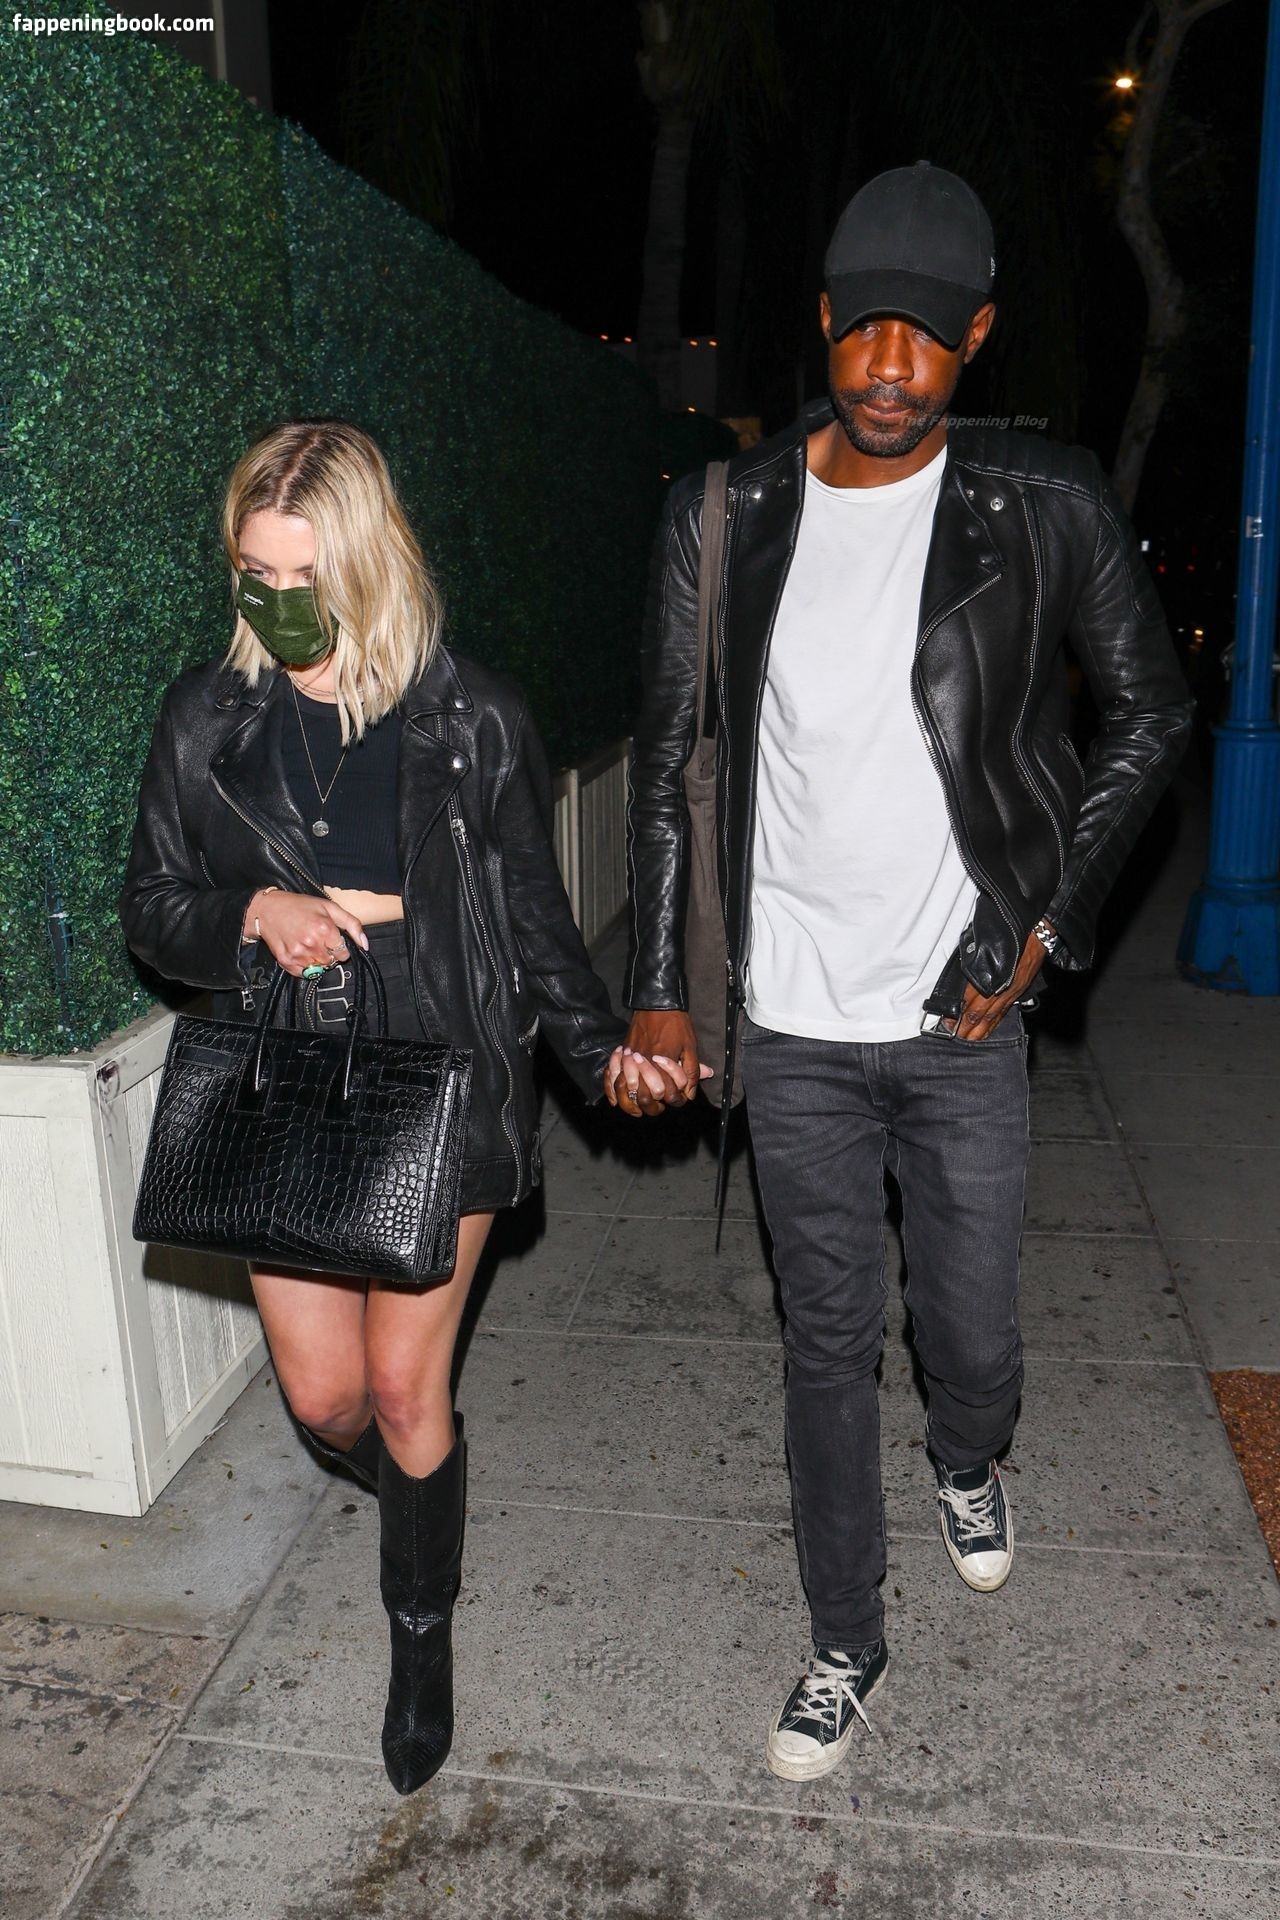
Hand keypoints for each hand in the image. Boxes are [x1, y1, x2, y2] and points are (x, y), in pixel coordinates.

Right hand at [244, 889, 368, 977]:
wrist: (268, 908)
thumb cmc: (299, 906)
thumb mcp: (330, 907)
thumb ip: (352, 924)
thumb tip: (365, 944)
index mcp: (324, 928)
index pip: (343, 953)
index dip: (339, 948)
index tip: (332, 941)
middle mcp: (311, 943)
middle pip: (331, 963)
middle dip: (328, 955)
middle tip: (319, 942)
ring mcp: (297, 953)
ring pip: (317, 969)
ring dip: (316, 961)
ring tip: (308, 945)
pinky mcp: (285, 960)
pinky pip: (302, 973)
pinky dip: (303, 966)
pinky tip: (299, 952)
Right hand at [603, 1010, 713, 1115]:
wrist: (657, 1003)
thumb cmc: (676, 1024)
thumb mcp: (690, 1046)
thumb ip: (692, 1071)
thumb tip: (691, 1093)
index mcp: (665, 1064)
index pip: (668, 1094)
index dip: (673, 1100)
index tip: (675, 1098)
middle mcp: (646, 1065)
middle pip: (644, 1097)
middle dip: (652, 1106)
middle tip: (657, 1107)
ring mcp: (630, 1060)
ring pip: (625, 1090)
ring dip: (630, 1104)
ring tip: (638, 1110)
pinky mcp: (621, 1054)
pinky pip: (610, 1076)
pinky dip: (610, 1090)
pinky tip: (615, 1100)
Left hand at [942, 928, 1047, 1039]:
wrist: (1037, 935)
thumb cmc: (1012, 937)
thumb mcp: (985, 944)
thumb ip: (972, 962)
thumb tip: (961, 977)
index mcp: (989, 976)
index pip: (969, 1000)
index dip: (958, 1013)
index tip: (948, 1021)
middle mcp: (1000, 988)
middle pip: (980, 1014)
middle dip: (966, 1027)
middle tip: (954, 1034)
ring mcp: (1010, 993)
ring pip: (992, 1016)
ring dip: (979, 1029)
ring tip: (969, 1038)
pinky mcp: (1017, 993)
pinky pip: (1004, 1012)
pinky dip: (994, 1023)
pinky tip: (988, 1029)